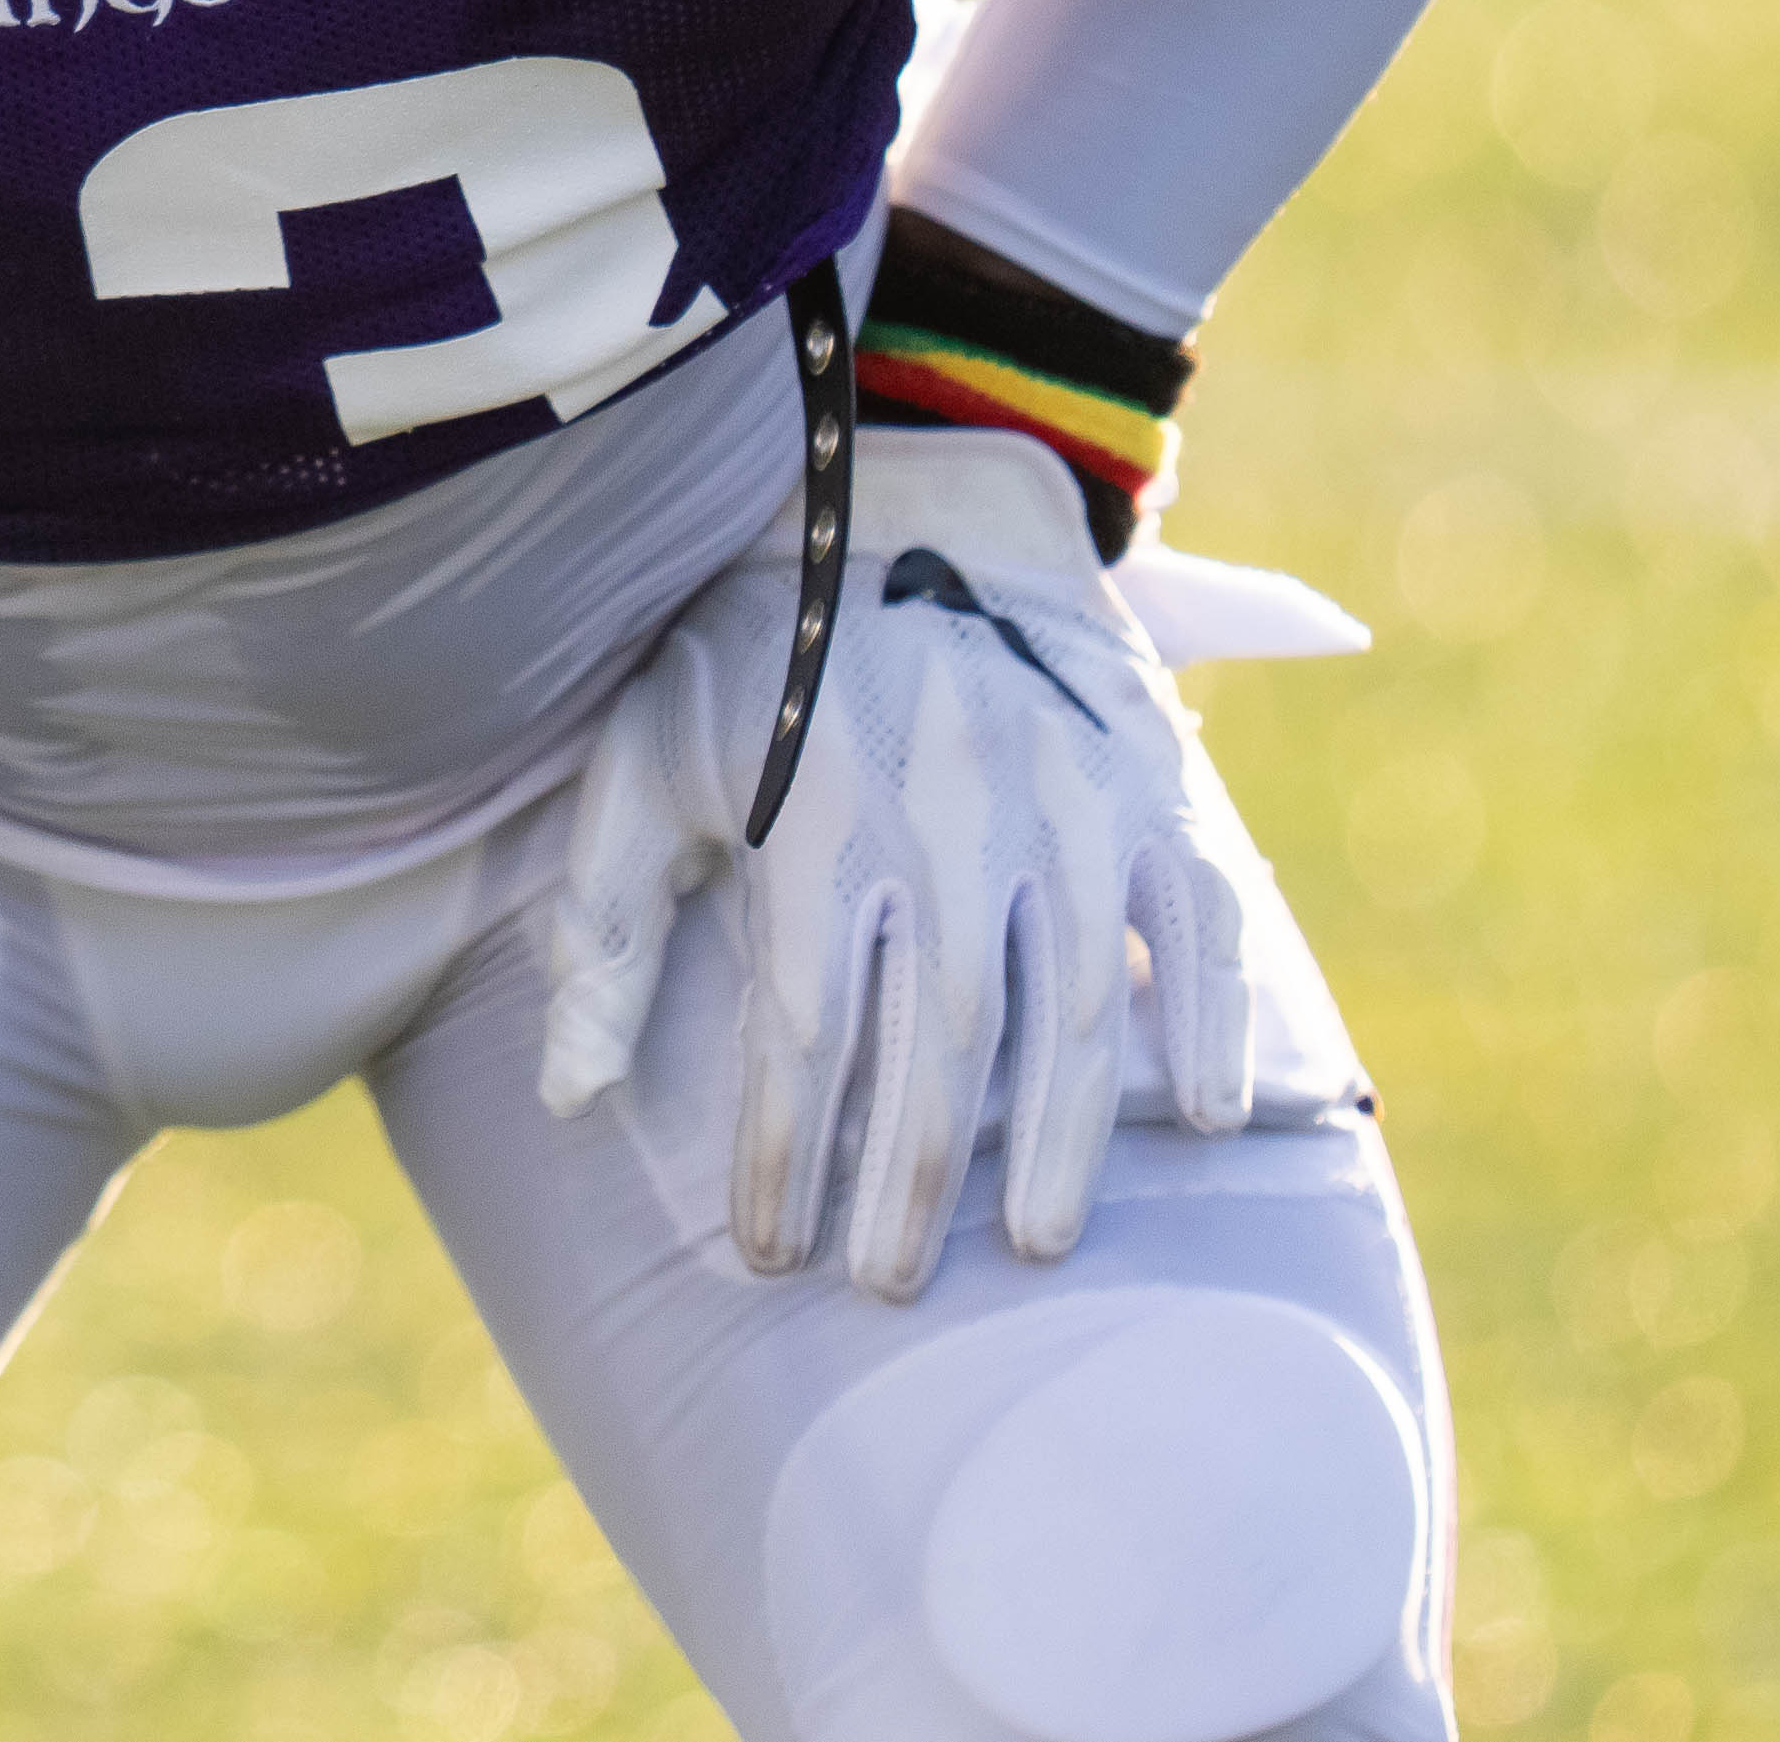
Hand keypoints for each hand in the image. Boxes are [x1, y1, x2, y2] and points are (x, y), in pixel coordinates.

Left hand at [535, 428, 1274, 1298]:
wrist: (888, 494)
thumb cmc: (744, 658)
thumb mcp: (639, 761)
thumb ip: (608, 925)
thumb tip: (570, 1096)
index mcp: (815, 814)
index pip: (803, 1033)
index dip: (785, 1158)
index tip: (768, 1256)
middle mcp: (948, 808)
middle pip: (941, 1040)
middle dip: (916, 1179)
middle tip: (894, 1285)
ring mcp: (1062, 789)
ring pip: (1074, 999)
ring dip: (1062, 1136)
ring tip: (1036, 1242)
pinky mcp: (1146, 772)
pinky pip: (1199, 912)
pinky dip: (1210, 1014)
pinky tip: (1200, 1118)